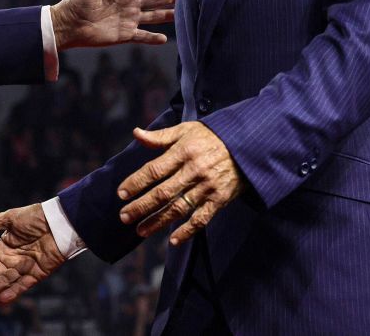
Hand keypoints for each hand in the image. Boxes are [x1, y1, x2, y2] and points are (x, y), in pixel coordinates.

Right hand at [0, 203, 65, 302]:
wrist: (59, 222)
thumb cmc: (35, 217)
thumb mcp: (10, 218)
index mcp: (3, 247)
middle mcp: (11, 259)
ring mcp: (23, 268)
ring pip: (5, 281)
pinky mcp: (37, 274)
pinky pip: (23, 285)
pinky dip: (13, 292)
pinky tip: (2, 299)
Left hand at [50, 0, 177, 49]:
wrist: (70, 25)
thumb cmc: (79, 1)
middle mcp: (130, 3)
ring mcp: (129, 19)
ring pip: (153, 16)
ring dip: (166, 15)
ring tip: (181, 15)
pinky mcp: (125, 34)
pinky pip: (143, 36)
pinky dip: (153, 38)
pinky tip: (165, 38)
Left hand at [117, 122, 243, 245]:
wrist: (248, 145)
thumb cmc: (212, 136)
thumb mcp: (186, 129)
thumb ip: (160, 136)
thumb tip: (136, 133)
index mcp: (183, 152)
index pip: (154, 170)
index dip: (136, 182)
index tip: (121, 193)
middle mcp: (194, 170)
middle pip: (163, 193)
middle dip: (141, 206)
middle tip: (124, 217)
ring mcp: (207, 187)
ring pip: (178, 208)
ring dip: (158, 221)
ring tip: (141, 230)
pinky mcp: (220, 199)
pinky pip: (202, 218)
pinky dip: (188, 231)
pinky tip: (173, 240)